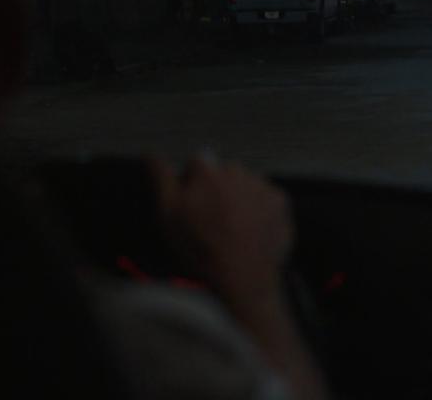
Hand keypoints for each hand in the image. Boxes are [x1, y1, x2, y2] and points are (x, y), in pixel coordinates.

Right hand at [149, 155, 293, 303]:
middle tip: (212, 221)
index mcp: (206, 171)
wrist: (241, 277)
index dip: (191, 184)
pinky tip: (249, 231)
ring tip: (232, 230)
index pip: (196, 163)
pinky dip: (260, 210)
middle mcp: (236, 171)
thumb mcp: (167, 214)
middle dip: (217, 190)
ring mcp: (261, 186)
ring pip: (245, 185)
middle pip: (222, 174)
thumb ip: (160, 178)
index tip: (192, 205)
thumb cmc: (201, 247)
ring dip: (239, 199)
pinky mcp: (280, 203)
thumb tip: (151, 154)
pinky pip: (266, 199)